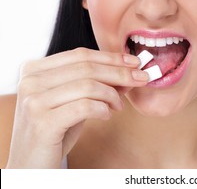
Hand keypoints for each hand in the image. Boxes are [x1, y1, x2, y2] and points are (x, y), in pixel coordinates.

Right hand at [6, 47, 147, 167]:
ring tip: (118, 106)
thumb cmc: (54, 130)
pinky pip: (85, 107)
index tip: (135, 62)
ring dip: (112, 95)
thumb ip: (95, 84)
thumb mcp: (74, 100)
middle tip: (141, 78)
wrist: (30, 165)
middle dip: (120, 73)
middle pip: (87, 68)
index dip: (111, 57)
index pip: (81, 55)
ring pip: (88, 85)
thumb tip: (129, 71)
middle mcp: (30, 81)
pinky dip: (103, 109)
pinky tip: (107, 115)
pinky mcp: (43, 122)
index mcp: (34, 69)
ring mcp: (34, 101)